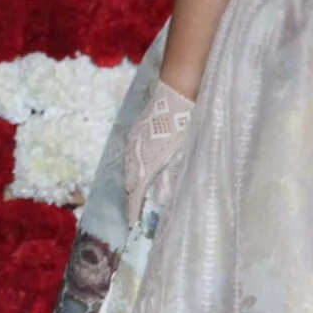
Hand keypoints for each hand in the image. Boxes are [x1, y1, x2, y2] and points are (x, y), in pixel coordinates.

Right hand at [121, 76, 195, 227]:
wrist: (178, 90)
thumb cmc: (183, 124)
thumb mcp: (181, 154)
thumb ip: (170, 178)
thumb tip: (162, 201)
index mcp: (143, 161)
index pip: (135, 192)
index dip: (134, 209)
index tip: (133, 223)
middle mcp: (133, 152)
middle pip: (129, 181)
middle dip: (132, 197)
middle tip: (136, 212)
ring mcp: (134, 140)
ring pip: (129, 167)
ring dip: (132, 181)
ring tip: (137, 194)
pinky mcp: (137, 131)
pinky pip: (131, 155)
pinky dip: (134, 167)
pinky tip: (140, 169)